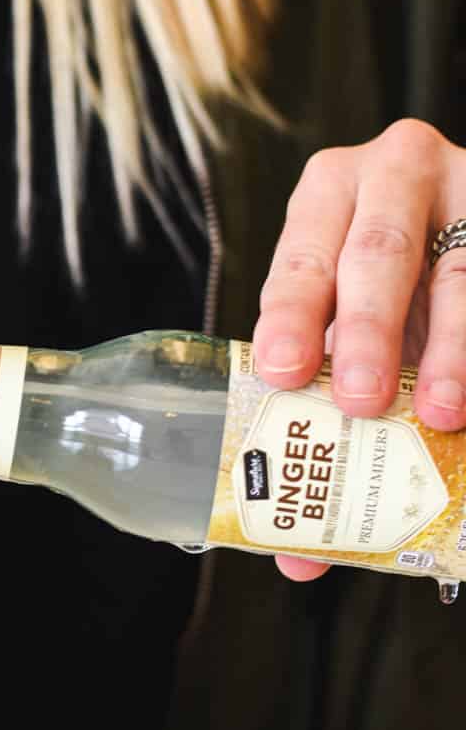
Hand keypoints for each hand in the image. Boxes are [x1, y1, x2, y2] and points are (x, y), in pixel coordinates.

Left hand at [252, 119, 465, 583]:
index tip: (283, 371)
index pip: (302, 251)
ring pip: (463, 273)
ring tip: (440, 416)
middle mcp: (399, 173)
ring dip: (452, 350)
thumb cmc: (388, 290)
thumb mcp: (347, 318)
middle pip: (381, 255)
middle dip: (369, 332)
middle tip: (360, 402)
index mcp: (330, 192)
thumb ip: (320, 406)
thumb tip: (297, 556)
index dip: (291, 313)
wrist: (458, 228)